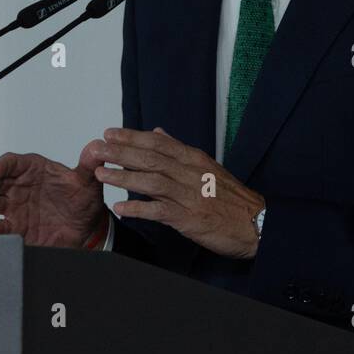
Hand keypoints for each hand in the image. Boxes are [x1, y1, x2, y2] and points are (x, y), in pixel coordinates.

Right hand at [0, 142, 108, 248]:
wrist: (88, 229)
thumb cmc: (84, 200)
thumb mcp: (88, 181)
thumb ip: (90, 164)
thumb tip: (97, 145)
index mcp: (35, 169)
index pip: (12, 162)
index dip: (1, 165)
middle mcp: (21, 187)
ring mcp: (17, 207)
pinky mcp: (18, 227)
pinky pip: (2, 227)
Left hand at [92, 126, 264, 259]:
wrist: (256, 222)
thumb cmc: (230, 197)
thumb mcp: (207, 166)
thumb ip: (179, 149)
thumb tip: (158, 131)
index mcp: (194, 159)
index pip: (158, 142)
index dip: (132, 136)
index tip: (110, 133)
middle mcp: (190, 173)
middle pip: (150, 158)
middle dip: (120, 152)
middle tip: (97, 148)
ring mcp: (189, 195)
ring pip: (151, 181)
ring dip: (123, 177)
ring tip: (100, 174)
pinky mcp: (189, 218)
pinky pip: (159, 211)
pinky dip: (138, 209)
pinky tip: (121, 208)